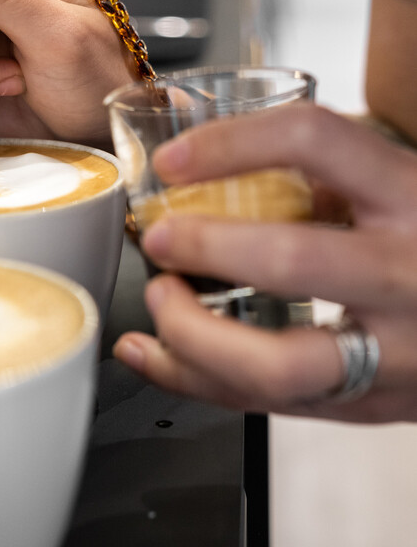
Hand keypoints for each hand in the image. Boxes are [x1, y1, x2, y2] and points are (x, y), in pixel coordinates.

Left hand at [113, 104, 416, 422]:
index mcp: (411, 195)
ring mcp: (397, 351)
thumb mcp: (395, 183)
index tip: (173, 160)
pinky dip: (197, 381)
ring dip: (194, 336)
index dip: (230, 143)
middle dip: (205, 247)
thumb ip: (317, 167)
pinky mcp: (374, 404)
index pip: (315, 140)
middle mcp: (410, 271)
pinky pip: (272, 406)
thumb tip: (196, 146)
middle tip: (160, 237)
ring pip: (279, 363)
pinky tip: (156, 354)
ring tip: (161, 302)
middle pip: (292, 260)